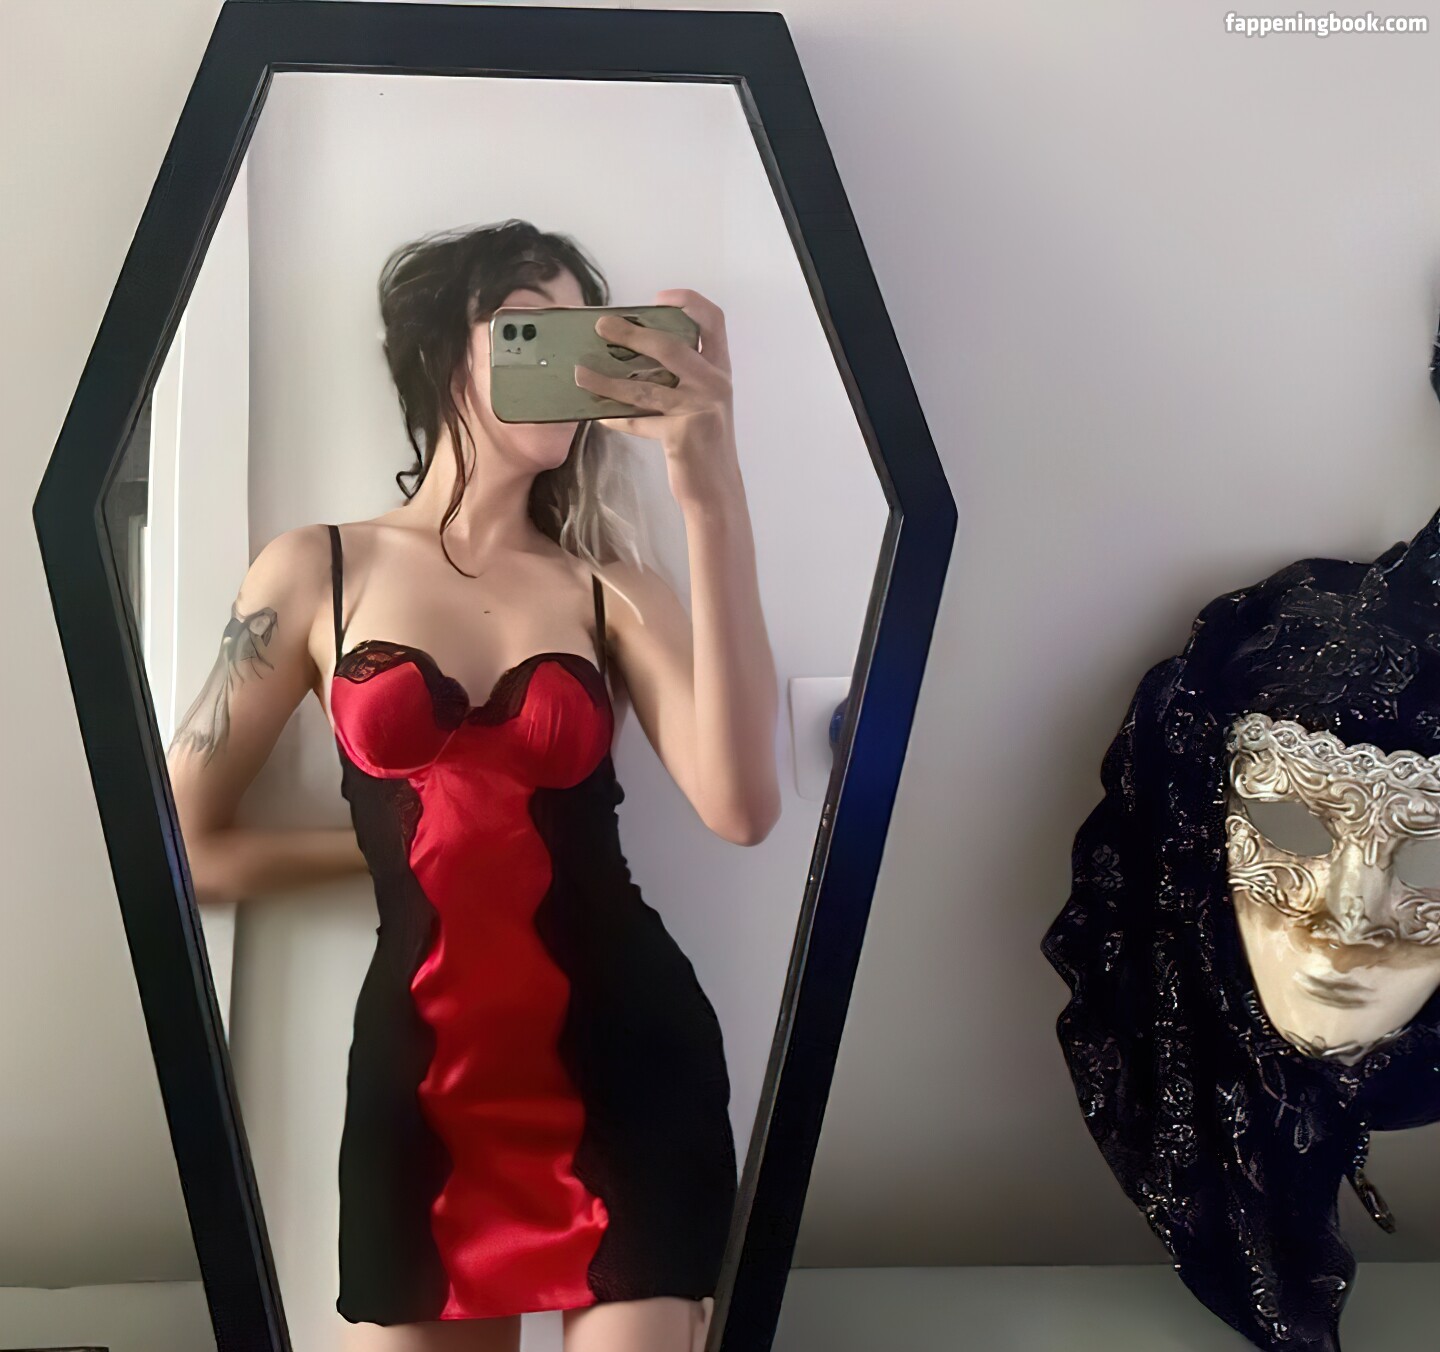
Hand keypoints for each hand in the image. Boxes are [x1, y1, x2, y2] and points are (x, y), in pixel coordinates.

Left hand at [573, 289, 737, 506]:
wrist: (716, 490)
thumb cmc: (704, 443)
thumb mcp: (702, 402)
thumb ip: (682, 378)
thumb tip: (632, 355)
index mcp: (720, 370)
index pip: (714, 320)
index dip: (689, 302)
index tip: (659, 299)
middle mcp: (715, 383)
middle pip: (671, 346)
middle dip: (632, 333)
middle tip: (602, 326)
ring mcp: (700, 408)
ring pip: (645, 387)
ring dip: (607, 380)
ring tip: (580, 373)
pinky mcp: (682, 434)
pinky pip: (639, 421)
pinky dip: (615, 418)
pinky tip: (598, 414)